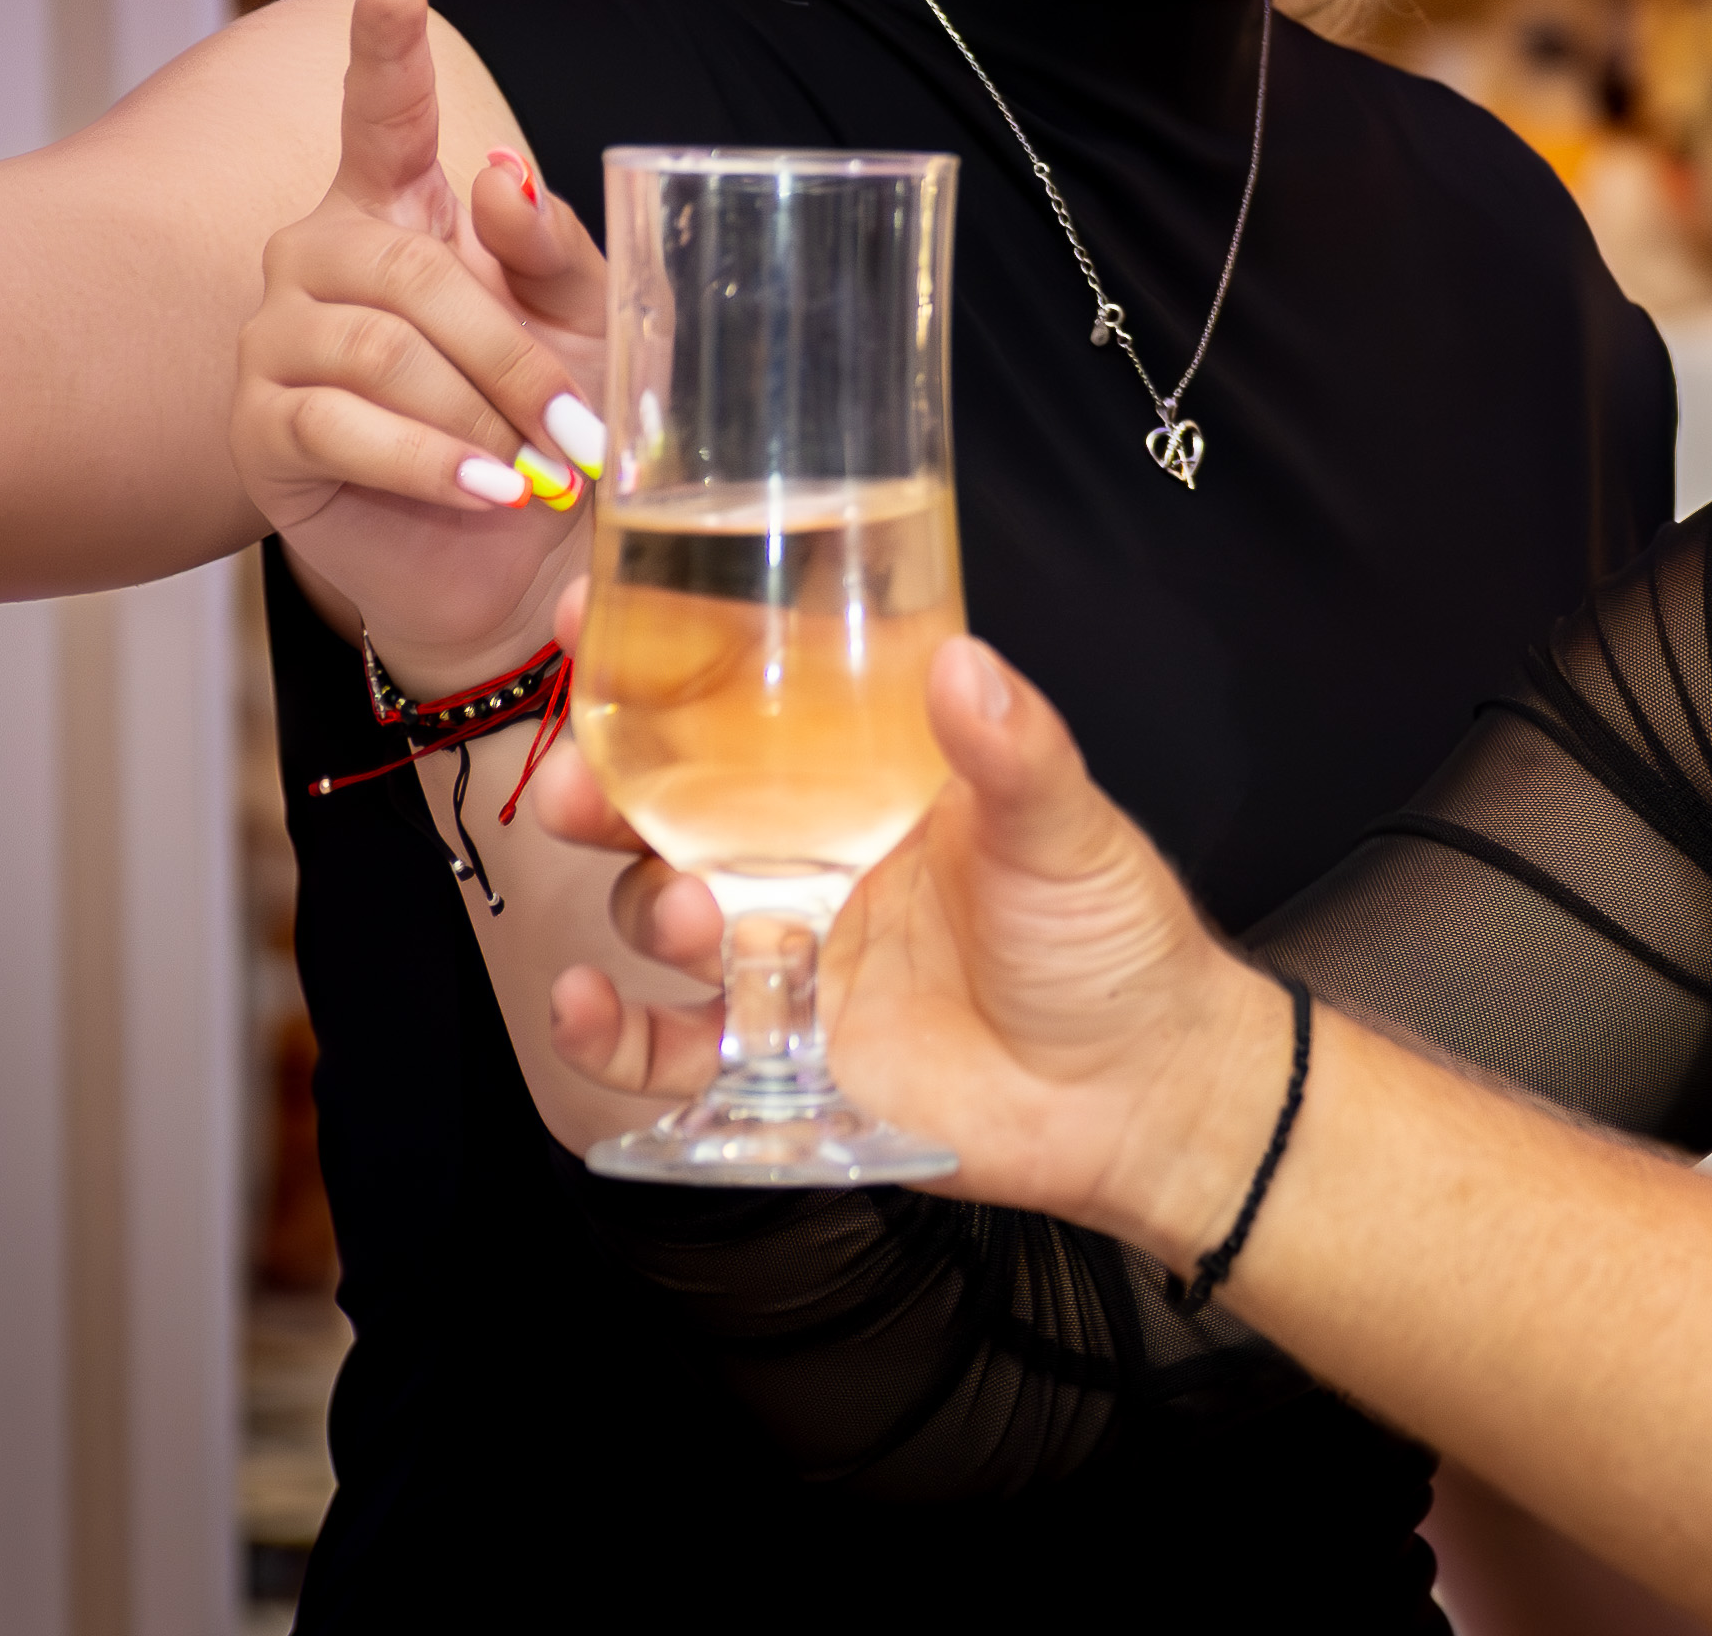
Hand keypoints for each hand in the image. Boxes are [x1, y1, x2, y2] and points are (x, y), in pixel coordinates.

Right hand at [229, 0, 607, 681]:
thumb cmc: (546, 420)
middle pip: (408, 271)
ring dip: (477, 415)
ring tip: (539, 472)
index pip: (380, 107)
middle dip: (509, 353)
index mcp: (399, 208)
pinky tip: (484, 491)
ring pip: (375, 350)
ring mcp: (277, 339)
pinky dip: (427, 461)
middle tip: (584, 433)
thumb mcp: (583, 327)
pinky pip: (338, 427)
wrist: (510, 556)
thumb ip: (553, 249)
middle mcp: (320, 256)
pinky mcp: (260, 428)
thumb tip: (502, 174)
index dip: (383, 38)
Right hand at [564, 629, 1289, 1256]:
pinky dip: (602, 1032)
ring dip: (637, 902)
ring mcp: (786, 956)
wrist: (1138, 1094)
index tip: (583, 616)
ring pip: (656, 912)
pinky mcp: (778, 1053)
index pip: (744, 703)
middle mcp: (809, 861)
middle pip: (666, 808)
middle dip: (597, 788)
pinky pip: (662, 1044)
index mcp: (869, 783)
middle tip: (573, 784)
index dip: (659, 661)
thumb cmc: (1113, 941)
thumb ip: (1014, 751)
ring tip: (685, 910)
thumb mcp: (1066, 829)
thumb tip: (962, 660)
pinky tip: (580, 1004)